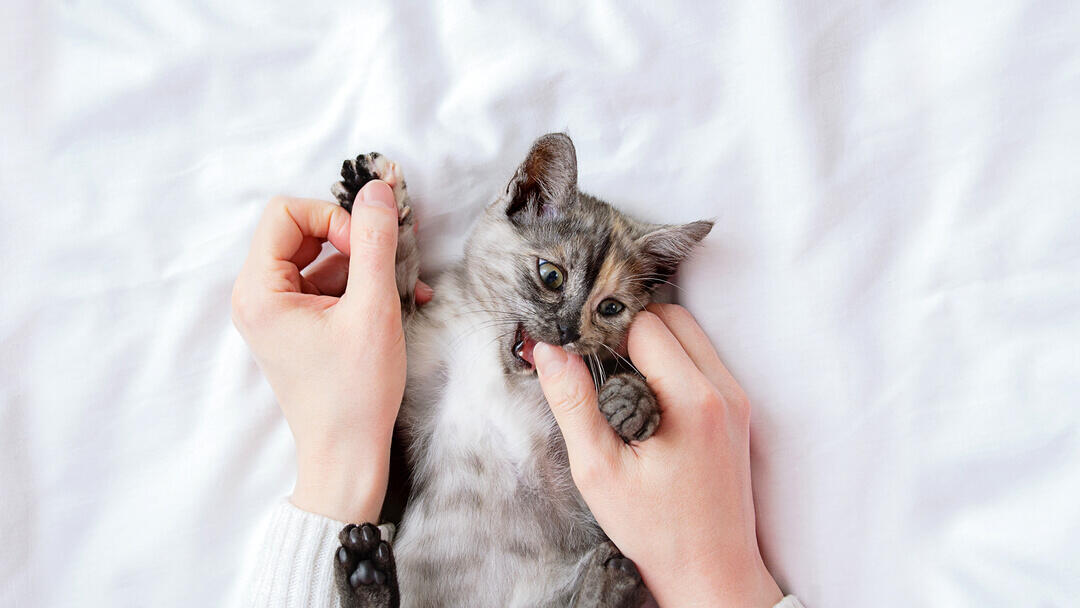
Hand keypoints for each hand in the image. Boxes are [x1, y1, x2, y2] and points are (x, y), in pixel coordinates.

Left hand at [231, 181, 430, 522]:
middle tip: (386, 263)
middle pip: (302, 232)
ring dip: (364, 265)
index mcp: (259, 291)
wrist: (347, 455)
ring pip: (321, 258)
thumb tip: (377, 190)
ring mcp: (277, 314)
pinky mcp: (297, 327)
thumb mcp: (372, 309)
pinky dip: (360, 287)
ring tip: (404, 288)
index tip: (365, 246)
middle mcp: (258, 298)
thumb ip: (375, 243)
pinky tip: (398, 301)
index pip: (286, 213)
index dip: (332, 217)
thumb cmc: (354, 392)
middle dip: (352, 240)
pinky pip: (327, 286)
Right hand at [533, 304, 781, 607]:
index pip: (645, 324)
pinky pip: (701, 358)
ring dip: (650, 341)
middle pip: (671, 317)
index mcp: (692, 401)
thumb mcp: (599, 470)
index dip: (605, 330)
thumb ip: (573, 403)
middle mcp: (723, 391)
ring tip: (617, 381)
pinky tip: (643, 396)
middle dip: (628, 328)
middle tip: (596, 363)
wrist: (711, 569)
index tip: (580, 351)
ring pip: (689, 332)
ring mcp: (736, 398)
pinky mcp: (736, 409)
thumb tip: (550, 350)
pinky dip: (670, 360)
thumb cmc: (657, 530)